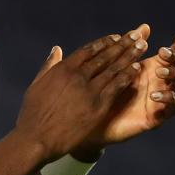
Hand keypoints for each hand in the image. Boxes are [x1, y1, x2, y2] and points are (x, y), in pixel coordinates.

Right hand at [14, 26, 149, 162]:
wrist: (36, 139)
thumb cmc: (33, 114)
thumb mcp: (37, 84)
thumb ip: (49, 66)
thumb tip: (57, 49)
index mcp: (63, 69)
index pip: (88, 50)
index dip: (104, 42)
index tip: (116, 37)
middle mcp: (77, 76)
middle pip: (105, 56)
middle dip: (122, 44)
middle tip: (136, 35)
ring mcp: (89, 91)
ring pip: (114, 69)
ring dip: (129, 56)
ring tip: (142, 47)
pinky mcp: (98, 107)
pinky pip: (117, 87)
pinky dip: (128, 76)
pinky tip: (137, 69)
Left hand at [72, 30, 174, 157]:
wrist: (92, 120)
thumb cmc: (103, 90)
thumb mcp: (115, 66)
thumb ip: (128, 47)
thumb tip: (144, 26)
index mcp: (153, 68)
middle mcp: (161, 82)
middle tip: (163, 54)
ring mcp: (162, 98)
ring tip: (158, 71)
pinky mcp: (159, 115)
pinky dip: (170, 98)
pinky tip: (155, 94)